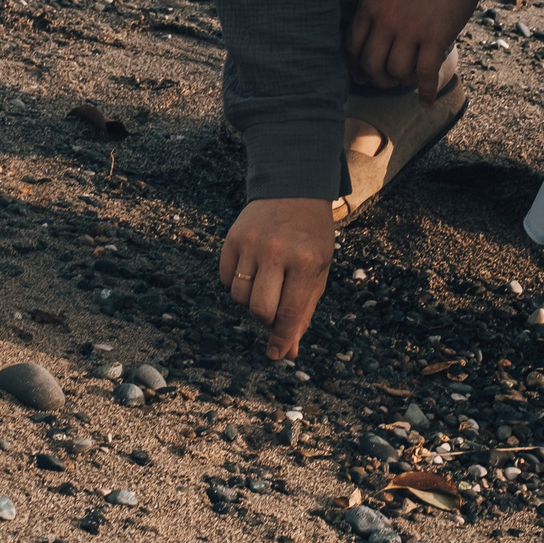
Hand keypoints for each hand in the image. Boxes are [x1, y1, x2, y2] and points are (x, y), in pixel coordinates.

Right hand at [219, 198, 333, 360]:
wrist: (294, 188)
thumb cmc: (311, 235)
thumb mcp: (319, 270)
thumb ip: (304, 310)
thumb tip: (287, 351)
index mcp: (306, 262)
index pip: (290, 312)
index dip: (282, 338)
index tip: (276, 354)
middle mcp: (277, 253)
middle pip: (259, 309)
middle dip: (265, 319)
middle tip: (274, 308)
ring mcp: (252, 244)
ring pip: (238, 296)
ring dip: (250, 301)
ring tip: (265, 284)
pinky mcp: (232, 238)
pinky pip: (225, 278)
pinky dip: (235, 282)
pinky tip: (251, 269)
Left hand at [345, 0, 476, 100]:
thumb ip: (376, 6)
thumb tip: (373, 35)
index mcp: (370, 5)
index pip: (351, 46)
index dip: (355, 67)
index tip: (362, 76)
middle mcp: (386, 19)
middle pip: (371, 64)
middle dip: (378, 79)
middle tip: (388, 81)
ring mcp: (410, 29)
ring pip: (397, 72)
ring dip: (403, 81)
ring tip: (411, 79)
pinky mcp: (435, 37)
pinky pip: (426, 74)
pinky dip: (426, 91)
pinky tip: (427, 100)